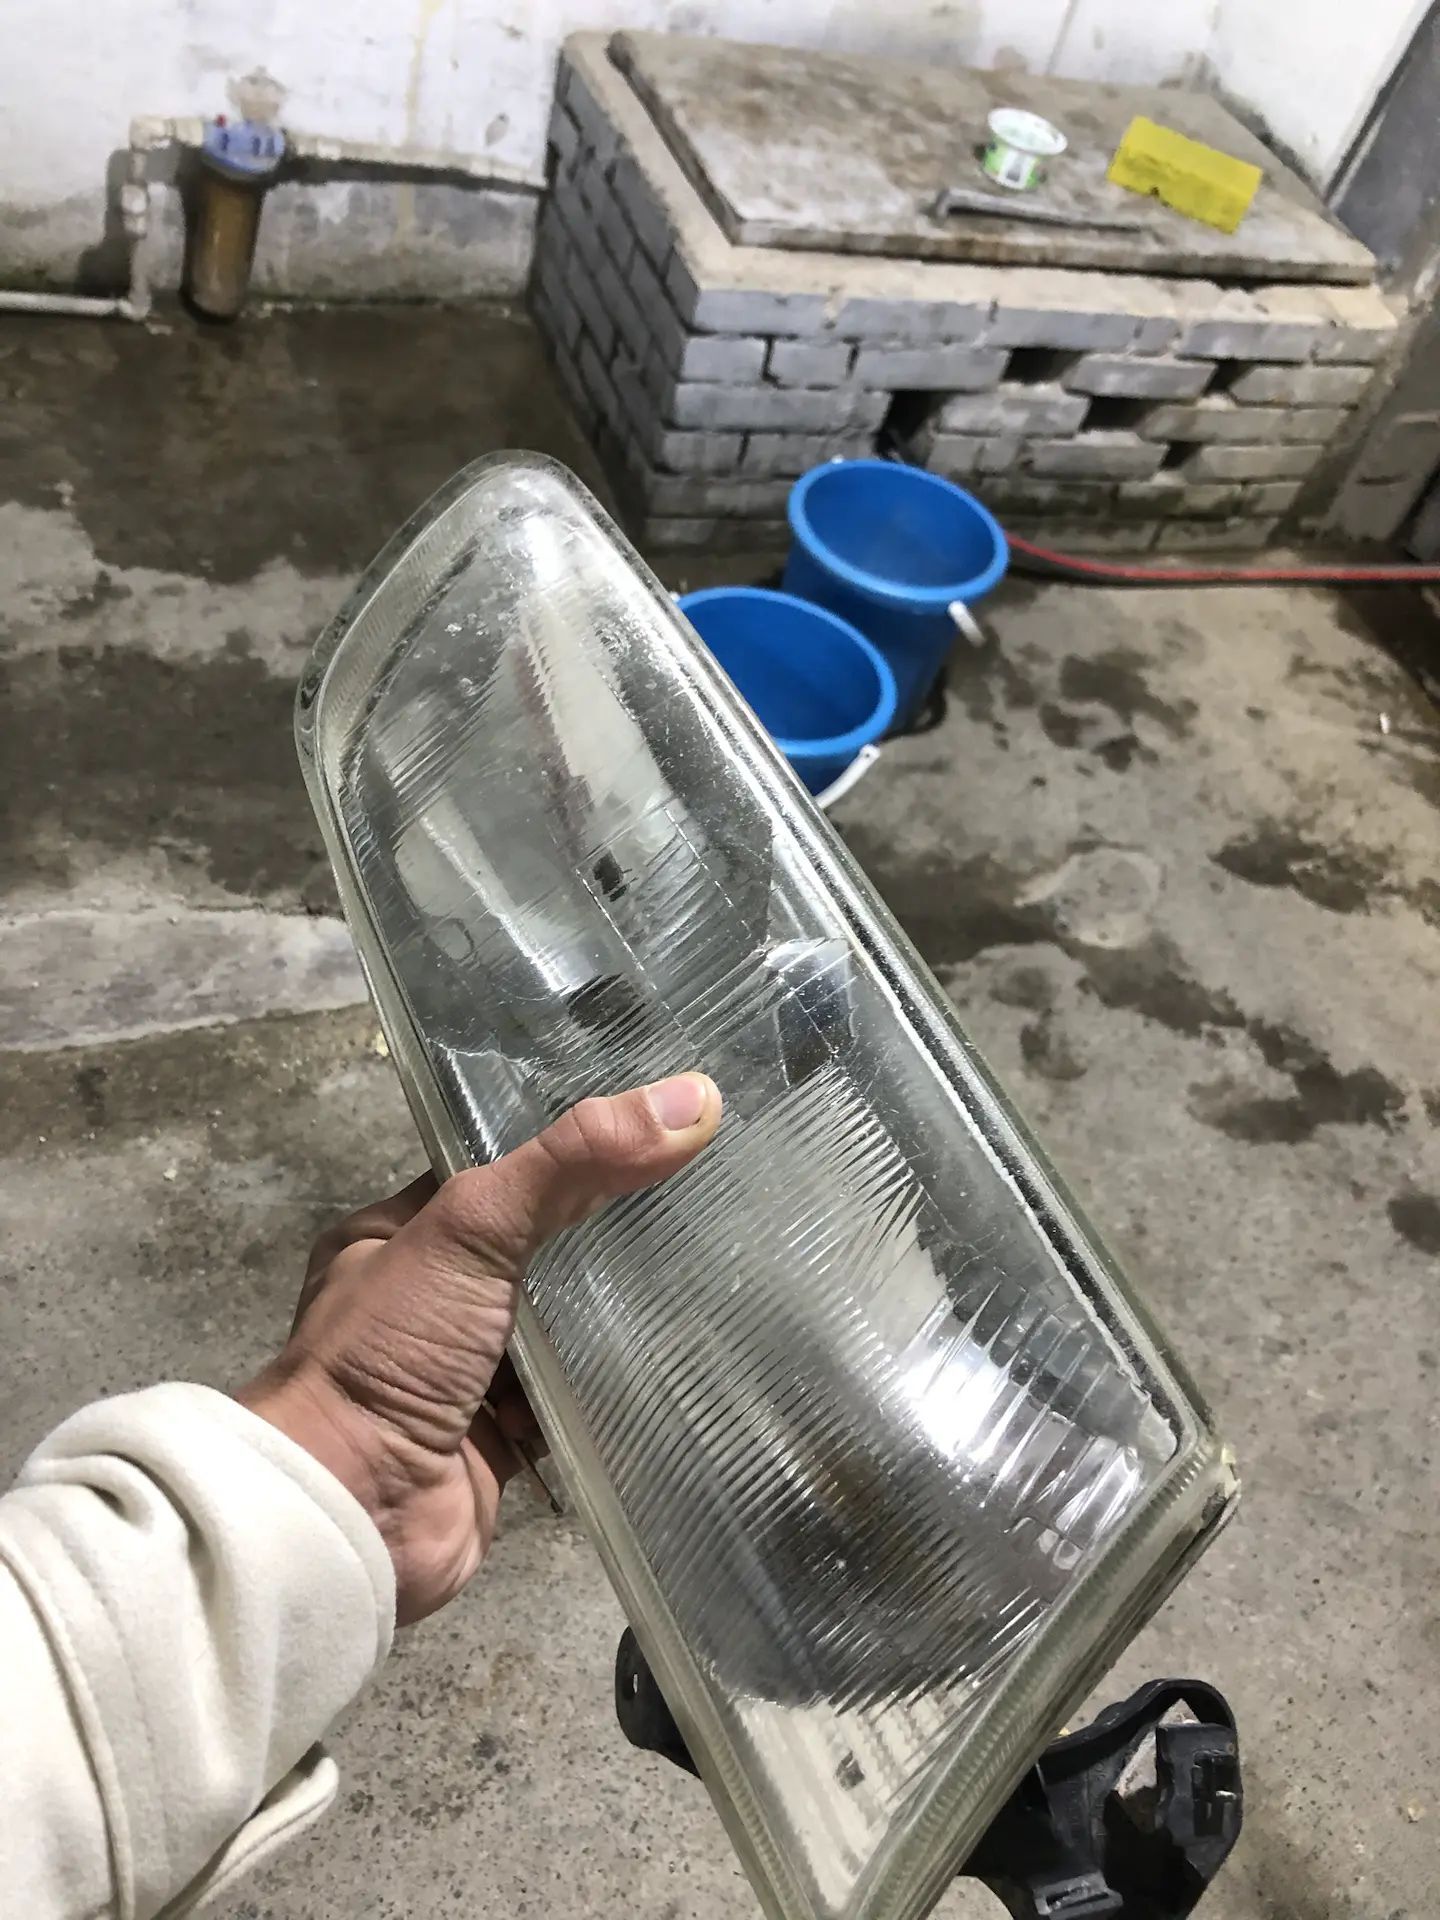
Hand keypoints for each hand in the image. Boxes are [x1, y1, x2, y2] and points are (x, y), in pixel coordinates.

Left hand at [237, 1073, 721, 1623]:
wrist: (352, 1516)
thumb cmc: (391, 1351)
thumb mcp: (474, 1225)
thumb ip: (574, 1161)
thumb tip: (695, 1096)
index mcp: (393, 1235)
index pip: (496, 1173)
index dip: (571, 1150)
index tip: (661, 1126)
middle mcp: (425, 1302)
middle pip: (537, 1250)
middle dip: (608, 1233)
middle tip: (709, 1192)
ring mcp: (463, 1376)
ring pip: (560, 1329)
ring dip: (620, 1312)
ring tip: (720, 1261)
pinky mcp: (501, 1443)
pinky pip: (574, 1402)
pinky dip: (616, 1386)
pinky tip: (688, 1353)